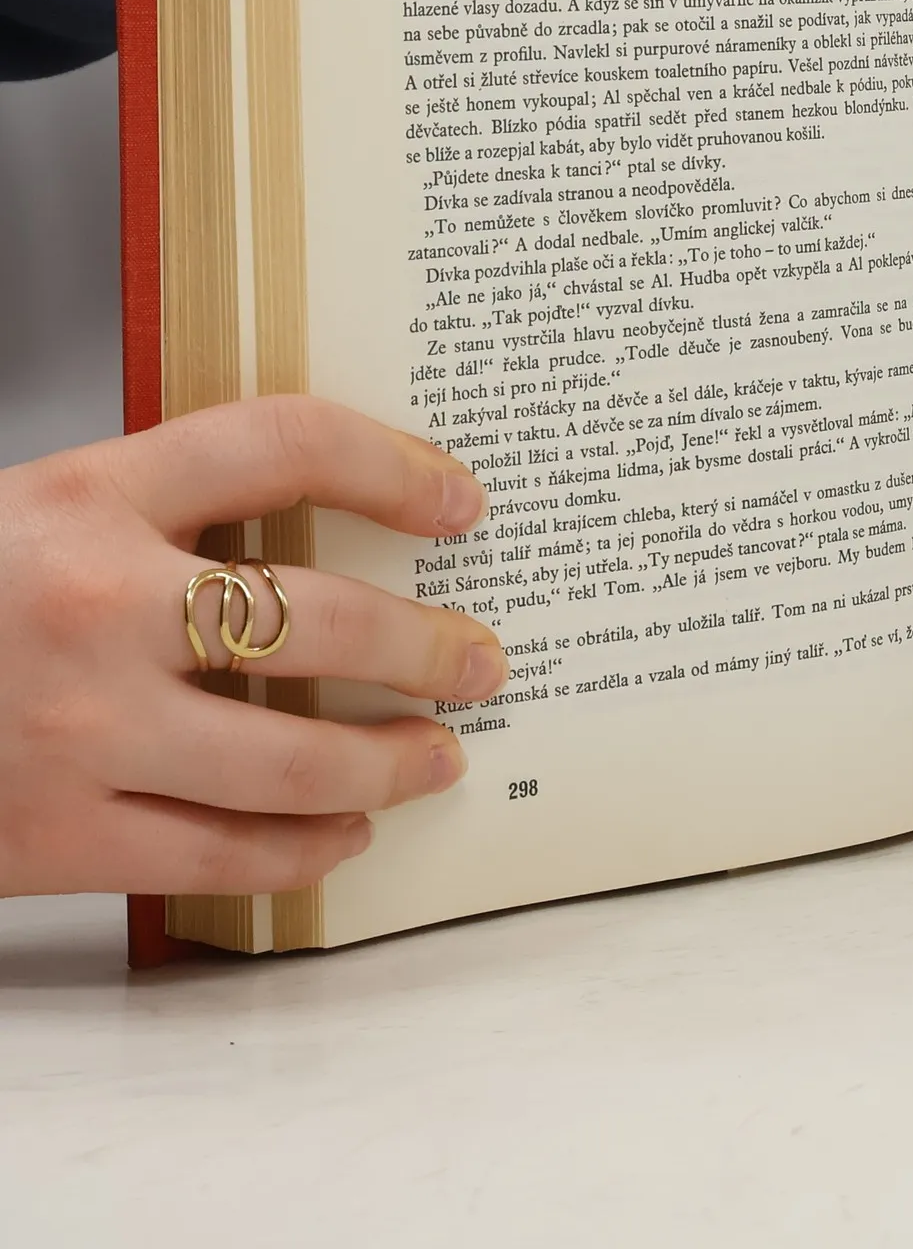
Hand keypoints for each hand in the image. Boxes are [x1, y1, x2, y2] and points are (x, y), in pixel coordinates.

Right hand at [0, 397, 503, 898]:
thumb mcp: (36, 510)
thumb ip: (161, 507)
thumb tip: (325, 524)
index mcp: (83, 496)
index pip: (281, 442)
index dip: (393, 464)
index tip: (459, 497)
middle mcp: (91, 605)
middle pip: (318, 617)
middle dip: (428, 645)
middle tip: (482, 660)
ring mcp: (76, 731)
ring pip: (290, 759)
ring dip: (390, 761)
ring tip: (442, 754)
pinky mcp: (53, 836)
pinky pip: (220, 856)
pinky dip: (304, 851)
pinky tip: (345, 834)